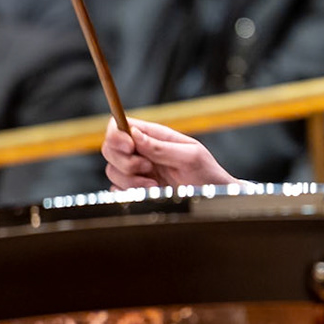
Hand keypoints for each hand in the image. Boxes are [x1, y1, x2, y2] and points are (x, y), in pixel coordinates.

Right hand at [101, 117, 236, 189]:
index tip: (130, 147)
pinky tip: (150, 193)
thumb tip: (135, 135)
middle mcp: (141, 151)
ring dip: (131, 180)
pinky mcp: (134, 189)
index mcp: (154, 136)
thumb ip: (161, 146)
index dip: (117, 135)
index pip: (120, 125)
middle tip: (148, 168)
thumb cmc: (207, 173)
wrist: (214, 198)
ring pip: (111, 170)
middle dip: (124, 161)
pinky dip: (129, 193)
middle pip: (109, 148)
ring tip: (155, 184)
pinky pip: (116, 190)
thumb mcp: (189, 156)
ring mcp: (137, 171)